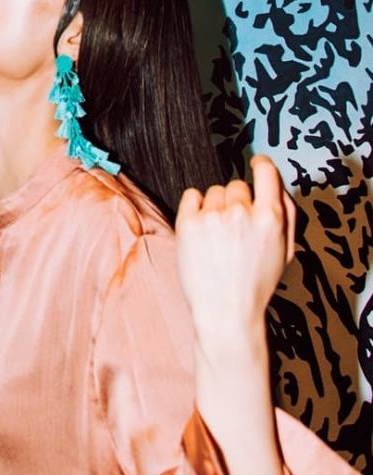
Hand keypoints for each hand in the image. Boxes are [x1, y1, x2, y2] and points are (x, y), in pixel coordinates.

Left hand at [175, 155, 295, 349]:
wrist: (226, 311)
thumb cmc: (255, 283)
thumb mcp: (285, 250)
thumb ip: (286, 214)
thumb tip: (276, 183)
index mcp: (270, 218)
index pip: (267, 171)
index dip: (261, 165)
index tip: (256, 163)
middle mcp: (242, 214)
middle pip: (236, 186)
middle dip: (236, 201)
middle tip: (235, 230)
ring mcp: (213, 217)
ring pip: (213, 192)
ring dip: (215, 208)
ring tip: (218, 238)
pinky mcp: (188, 223)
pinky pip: (191, 195)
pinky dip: (195, 207)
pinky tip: (201, 230)